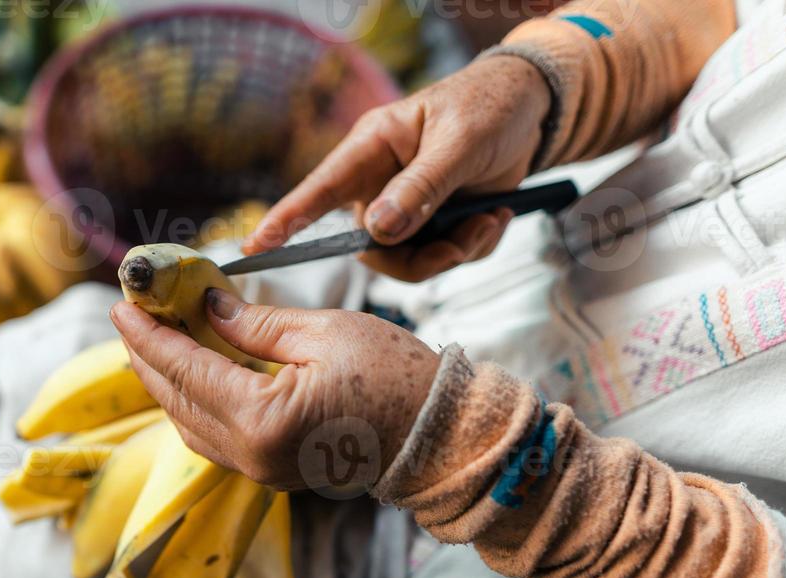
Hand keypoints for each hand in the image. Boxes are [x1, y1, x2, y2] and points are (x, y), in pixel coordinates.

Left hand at [110, 291, 439, 491]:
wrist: (440, 437)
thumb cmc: (397, 378)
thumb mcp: (323, 333)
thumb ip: (255, 323)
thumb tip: (207, 309)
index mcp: (260, 419)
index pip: (184, 369)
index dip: (148, 334)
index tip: (122, 304)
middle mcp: (250, 455)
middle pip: (176, 400)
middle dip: (147, 356)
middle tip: (130, 316)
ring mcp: (259, 470)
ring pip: (189, 423)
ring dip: (167, 382)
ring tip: (152, 340)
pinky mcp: (270, 471)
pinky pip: (213, 436)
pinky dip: (194, 402)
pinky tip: (190, 373)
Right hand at [244, 55, 551, 281]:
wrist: (531, 111)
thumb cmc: (489, 108)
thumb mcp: (460, 144)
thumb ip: (420, 188)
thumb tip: (378, 232)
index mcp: (373, 149)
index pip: (319, 189)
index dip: (285, 220)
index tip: (254, 247)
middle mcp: (380, 183)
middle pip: (372, 247)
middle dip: (420, 256)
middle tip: (462, 239)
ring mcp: (405, 208)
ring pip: (408, 261)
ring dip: (452, 252)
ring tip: (488, 219)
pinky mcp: (432, 224)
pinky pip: (440, 258)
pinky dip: (472, 246)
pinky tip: (493, 215)